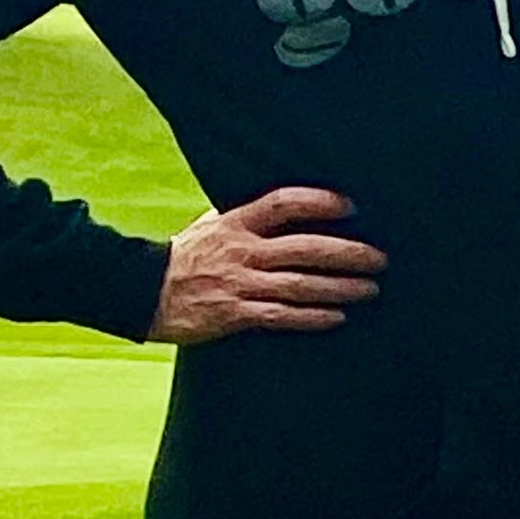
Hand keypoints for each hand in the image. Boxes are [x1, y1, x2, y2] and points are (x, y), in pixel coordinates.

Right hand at [148, 186, 386, 342]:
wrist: (139, 292)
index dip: (318, 202)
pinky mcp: (234, 315)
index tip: (350, 206)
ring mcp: (238, 284)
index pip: (282, 203)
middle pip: (304, 248)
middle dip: (347, 252)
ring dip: (339, 287)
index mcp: (234, 223)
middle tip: (380, 258)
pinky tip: (337, 317)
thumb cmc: (180, 256)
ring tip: (370, 288)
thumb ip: (240, 215)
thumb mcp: (207, 225)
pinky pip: (281, 317)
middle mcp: (241, 251)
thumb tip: (275, 205)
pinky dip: (311, 317)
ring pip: (299, 284)